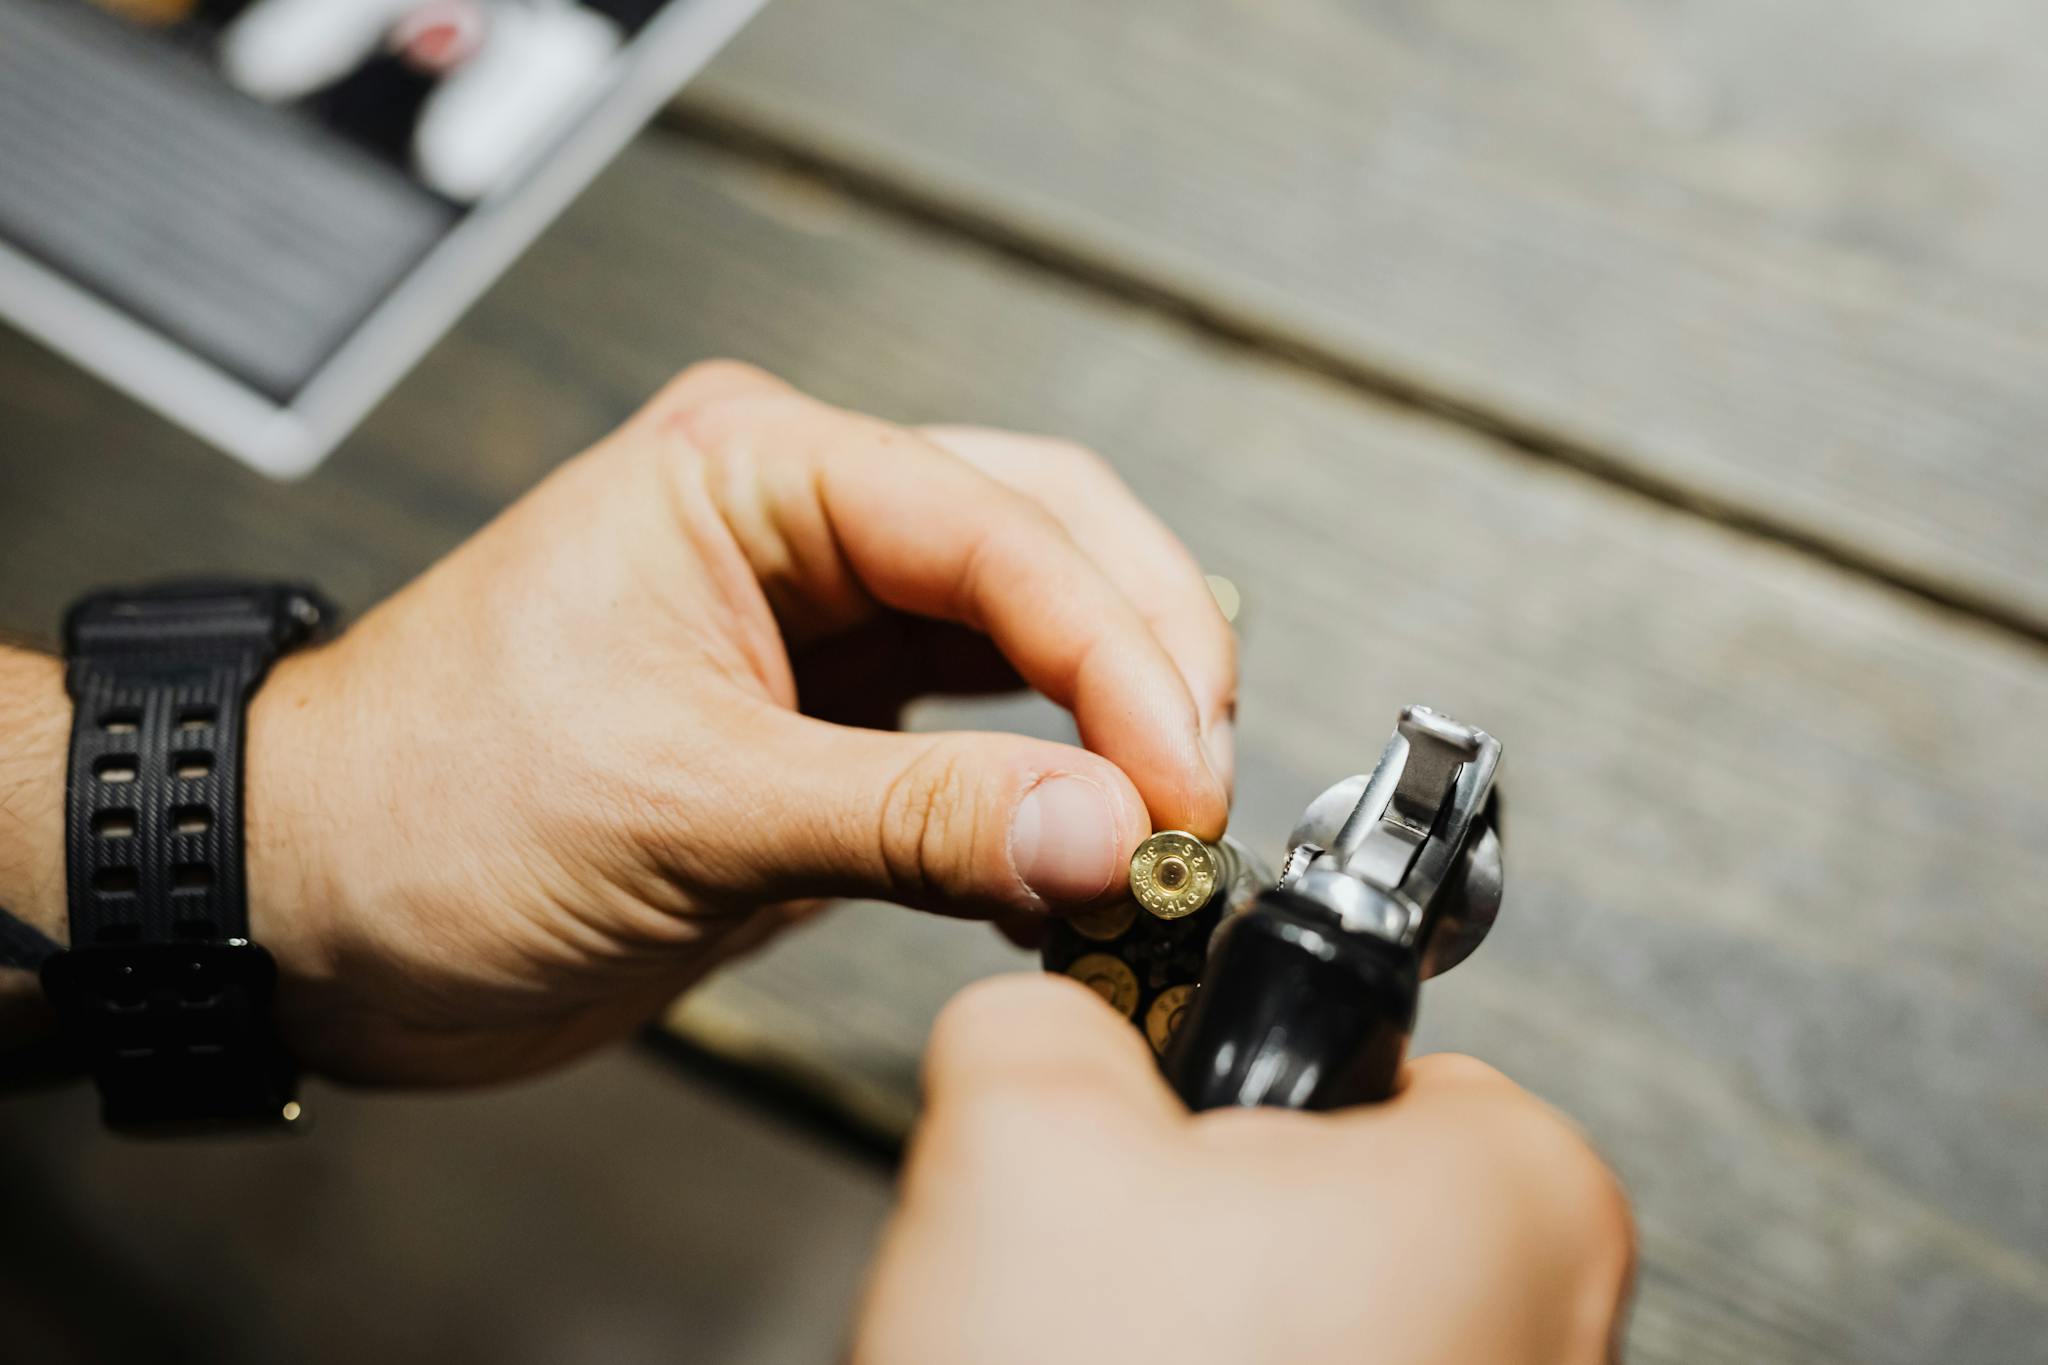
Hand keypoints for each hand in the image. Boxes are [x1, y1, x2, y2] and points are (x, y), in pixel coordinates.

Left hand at [239, 362, 1235, 1081]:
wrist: (308, 910)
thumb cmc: (421, 807)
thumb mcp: (684, 807)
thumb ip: (912, 820)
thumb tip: (1106, 828)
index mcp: (753, 471)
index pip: (999, 528)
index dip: (1117, 649)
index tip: (1180, 773)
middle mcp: (797, 526)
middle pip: (1047, 546)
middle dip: (1143, 661)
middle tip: (1196, 792)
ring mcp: (816, 625)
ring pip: (1029, 638)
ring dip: (1107, 724)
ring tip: (1161, 828)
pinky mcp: (822, 726)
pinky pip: (977, 738)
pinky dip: (1042, 797)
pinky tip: (1073, 856)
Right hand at [857, 975, 1633, 1364]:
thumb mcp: (1017, 1138)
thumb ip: (1043, 1021)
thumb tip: (1044, 1023)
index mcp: (1520, 1196)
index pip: (1387, 1065)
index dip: (1243, 1102)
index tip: (1178, 1152)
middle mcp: (1563, 1338)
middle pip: (1356, 1217)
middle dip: (1220, 1246)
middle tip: (1123, 1297)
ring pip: (1335, 1347)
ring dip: (1220, 1352)